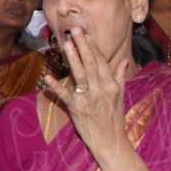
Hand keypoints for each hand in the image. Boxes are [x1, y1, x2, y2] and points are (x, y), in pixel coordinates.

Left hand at [42, 27, 129, 165]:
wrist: (110, 141)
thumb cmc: (115, 118)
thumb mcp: (121, 96)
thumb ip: (119, 76)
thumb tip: (122, 61)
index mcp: (111, 84)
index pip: (101, 61)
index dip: (93, 46)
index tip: (86, 34)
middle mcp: (101, 89)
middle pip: (90, 62)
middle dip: (82, 45)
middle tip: (74, 30)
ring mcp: (89, 98)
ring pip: (80, 74)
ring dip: (73, 58)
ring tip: (66, 43)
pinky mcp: (77, 108)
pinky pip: (65, 95)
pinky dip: (56, 86)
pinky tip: (47, 78)